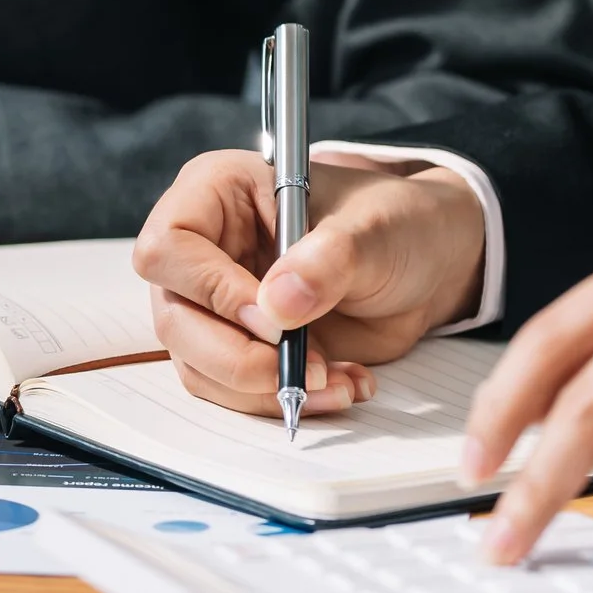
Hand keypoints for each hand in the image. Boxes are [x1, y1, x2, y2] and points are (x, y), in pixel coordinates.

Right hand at [131, 150, 486, 416]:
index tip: (274, 319)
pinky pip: (231, 389)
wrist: (423, 264)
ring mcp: (213, 302)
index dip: (212, 290)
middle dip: (239, 357)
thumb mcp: (376, 228)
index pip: (169, 247)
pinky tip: (338, 383)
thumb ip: (330, 259)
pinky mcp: (236, 344)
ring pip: (197, 364)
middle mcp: (201, 249)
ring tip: (336, 380)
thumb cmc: (394, 224)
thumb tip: (278, 305)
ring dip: (264, 389)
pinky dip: (281, 399)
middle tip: (306, 368)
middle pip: (174, 318)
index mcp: (216, 193)